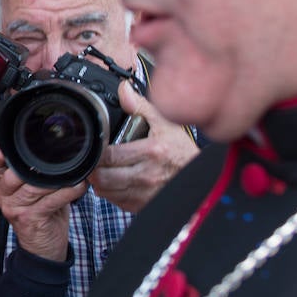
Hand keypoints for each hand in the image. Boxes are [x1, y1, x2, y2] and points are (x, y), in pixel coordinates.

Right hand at [0, 146, 84, 261]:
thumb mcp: (34, 191)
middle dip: (36, 166)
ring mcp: (15, 209)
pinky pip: (50, 200)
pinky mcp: (29, 219)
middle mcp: (4, 196)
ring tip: (72, 175)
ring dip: (56, 180)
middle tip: (56, 161)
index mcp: (2, 186)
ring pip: (33, 186)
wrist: (43, 249)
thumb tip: (57, 150)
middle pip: (13, 173)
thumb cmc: (42, 215)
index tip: (14, 146)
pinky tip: (78, 187)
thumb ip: (34, 173)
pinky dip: (67, 192)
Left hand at [89, 82, 197, 212]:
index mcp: (151, 152)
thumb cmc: (182, 152)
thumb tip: (124, 90)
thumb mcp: (166, 124)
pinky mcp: (143, 206)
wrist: (201, 179)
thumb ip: (142, 106)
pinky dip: (111, 193)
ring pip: (107, 192)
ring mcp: (145, 194)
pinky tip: (115, 182)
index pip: (110, 156)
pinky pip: (116, 202)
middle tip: (95, 160)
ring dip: (100, 182)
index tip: (96, 147)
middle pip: (104, 177)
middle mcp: (147, 175)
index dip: (97, 152)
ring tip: (103, 170)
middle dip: (95, 168)